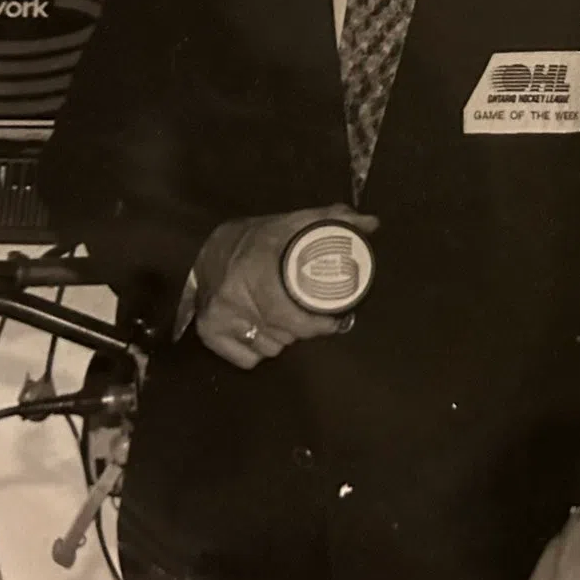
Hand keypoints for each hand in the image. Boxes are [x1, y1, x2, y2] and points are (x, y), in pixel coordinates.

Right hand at [190, 205, 377, 368]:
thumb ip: (331, 220)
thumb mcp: (292, 224)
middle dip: (302, 328)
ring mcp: (217, 318)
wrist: (209, 245)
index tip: (333, 321)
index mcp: (254, 271)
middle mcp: (231, 298)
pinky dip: (258, 349)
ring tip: (285, 318)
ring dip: (282, 338)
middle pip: (284, 335)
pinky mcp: (208, 332)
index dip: (317, 326)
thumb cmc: (257, 237)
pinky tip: (262, 330)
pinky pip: (247, 359)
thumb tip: (371, 224)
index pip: (291, 318)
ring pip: (269, 348)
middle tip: (308, 313)